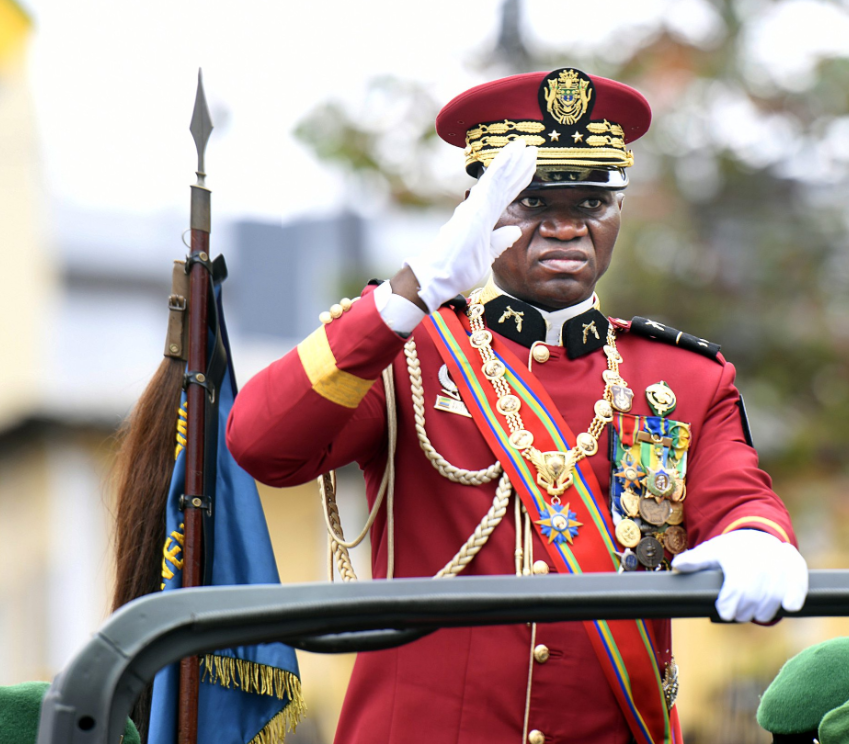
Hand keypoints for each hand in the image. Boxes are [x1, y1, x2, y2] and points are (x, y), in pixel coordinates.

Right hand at [405, 139, 537, 311]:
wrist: (438, 276)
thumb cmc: (456, 269)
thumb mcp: (487, 256)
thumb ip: (500, 242)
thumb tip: (516, 230)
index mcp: (481, 220)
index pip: (503, 197)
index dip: (516, 182)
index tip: (527, 169)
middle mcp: (477, 209)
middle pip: (502, 184)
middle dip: (517, 167)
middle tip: (530, 149)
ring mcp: (476, 206)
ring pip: (499, 178)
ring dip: (513, 160)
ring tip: (526, 144)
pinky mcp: (475, 207)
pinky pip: (493, 181)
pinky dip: (504, 165)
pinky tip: (513, 151)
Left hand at [671, 529, 807, 621]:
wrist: (757, 535)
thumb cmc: (731, 550)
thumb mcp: (710, 551)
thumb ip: (695, 560)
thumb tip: (677, 566)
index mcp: (737, 555)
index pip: (736, 587)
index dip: (730, 604)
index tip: (725, 613)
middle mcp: (759, 557)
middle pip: (754, 595)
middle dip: (745, 611)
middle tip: (739, 616)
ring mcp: (779, 561)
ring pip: (776, 595)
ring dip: (765, 610)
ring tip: (756, 614)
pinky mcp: (795, 565)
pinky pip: (799, 582)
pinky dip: (795, 595)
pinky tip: (788, 607)